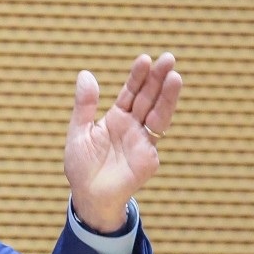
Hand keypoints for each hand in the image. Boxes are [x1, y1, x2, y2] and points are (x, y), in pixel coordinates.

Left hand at [64, 53, 182, 231]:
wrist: (88, 196)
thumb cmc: (81, 166)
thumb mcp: (78, 131)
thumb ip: (84, 105)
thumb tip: (85, 74)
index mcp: (116, 118)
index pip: (130, 92)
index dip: (137, 77)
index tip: (144, 59)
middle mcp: (132, 126)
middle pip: (148, 98)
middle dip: (158, 79)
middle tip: (168, 58)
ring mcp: (143, 140)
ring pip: (158, 113)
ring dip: (167, 95)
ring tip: (175, 75)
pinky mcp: (149, 156)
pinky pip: (156, 135)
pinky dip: (161, 118)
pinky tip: (166, 103)